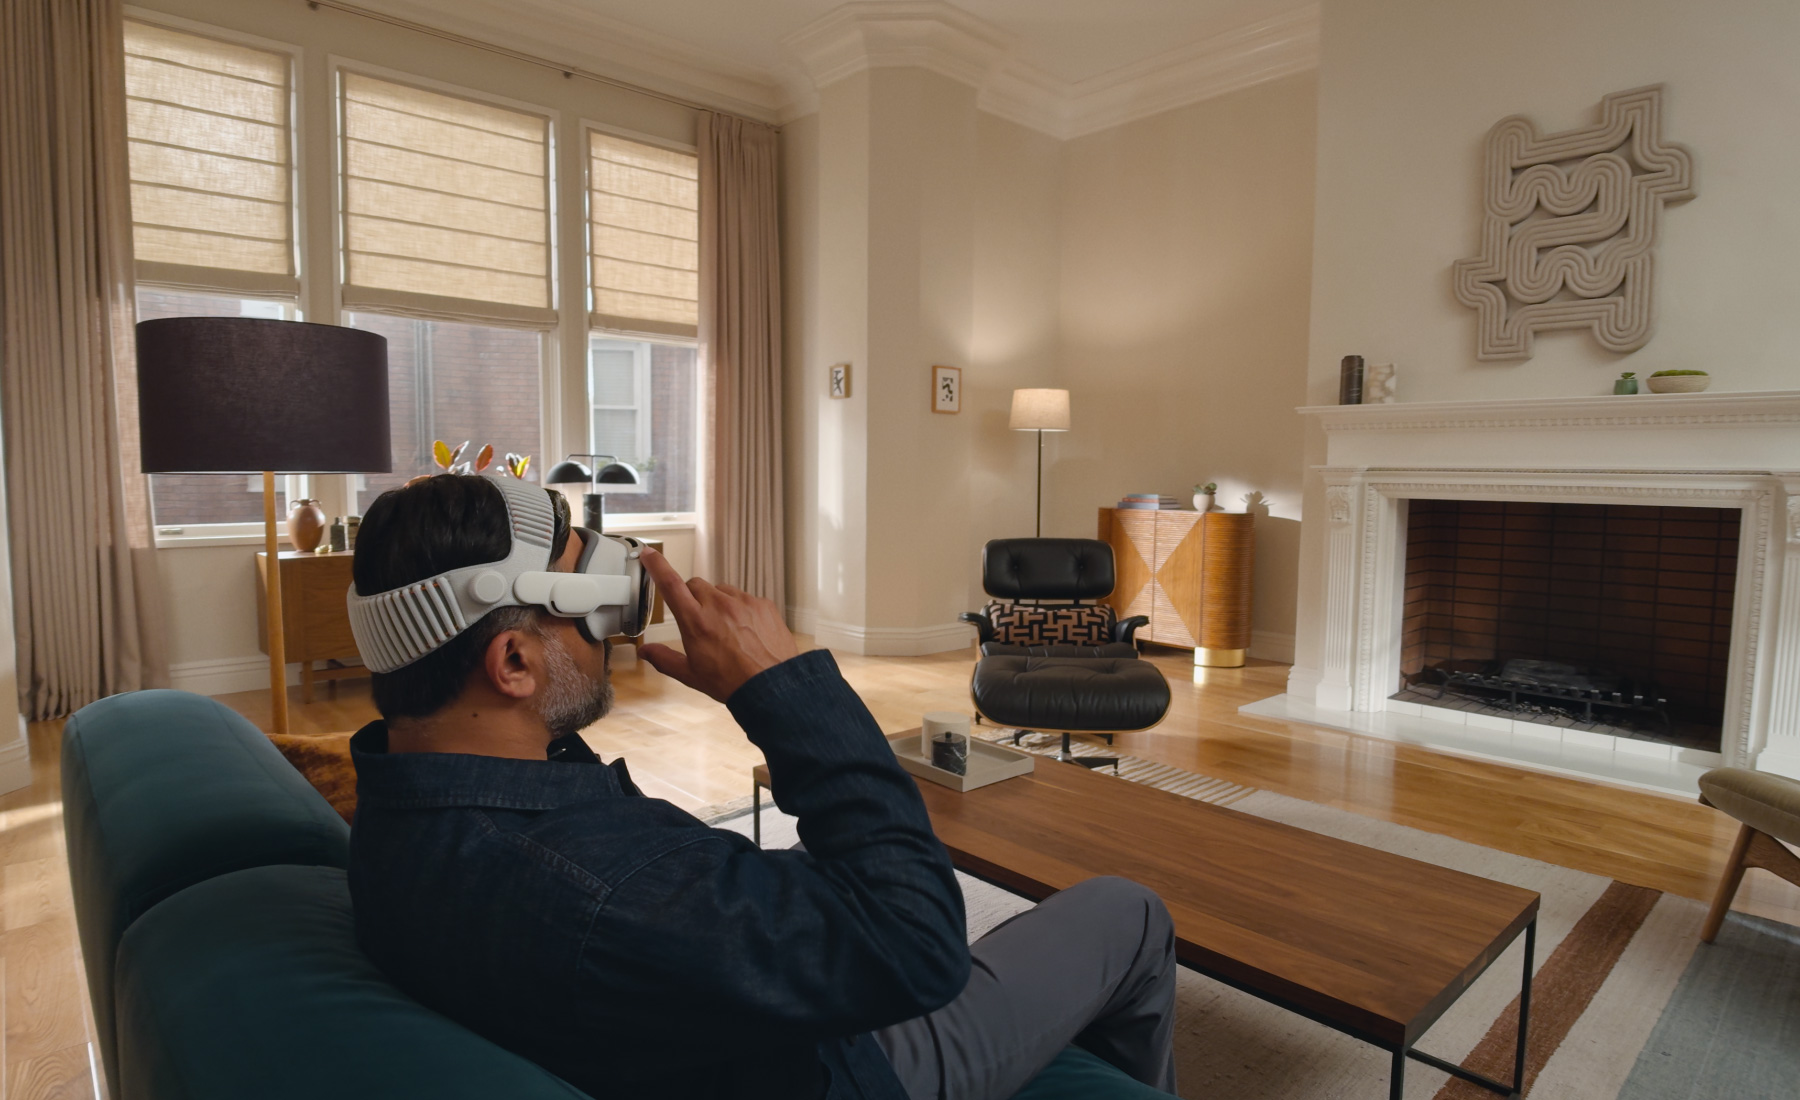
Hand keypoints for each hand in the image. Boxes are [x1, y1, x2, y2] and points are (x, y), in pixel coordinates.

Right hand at [637, 547, 799, 702]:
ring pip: (721, 590)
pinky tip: (746, 632)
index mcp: (695, 621)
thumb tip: (646, 652)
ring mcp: (743, 602)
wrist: (772, 686)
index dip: (657, 565)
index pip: (670, 584)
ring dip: (717, 603)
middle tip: (698, 620)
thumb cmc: (732, 682)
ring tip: (726, 631)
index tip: (649, 554)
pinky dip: (741, 610)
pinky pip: (745, 599)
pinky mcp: (763, 604)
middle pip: (695, 585)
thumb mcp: (691, 674)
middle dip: (691, 597)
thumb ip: (665, 659)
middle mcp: (719, 605)